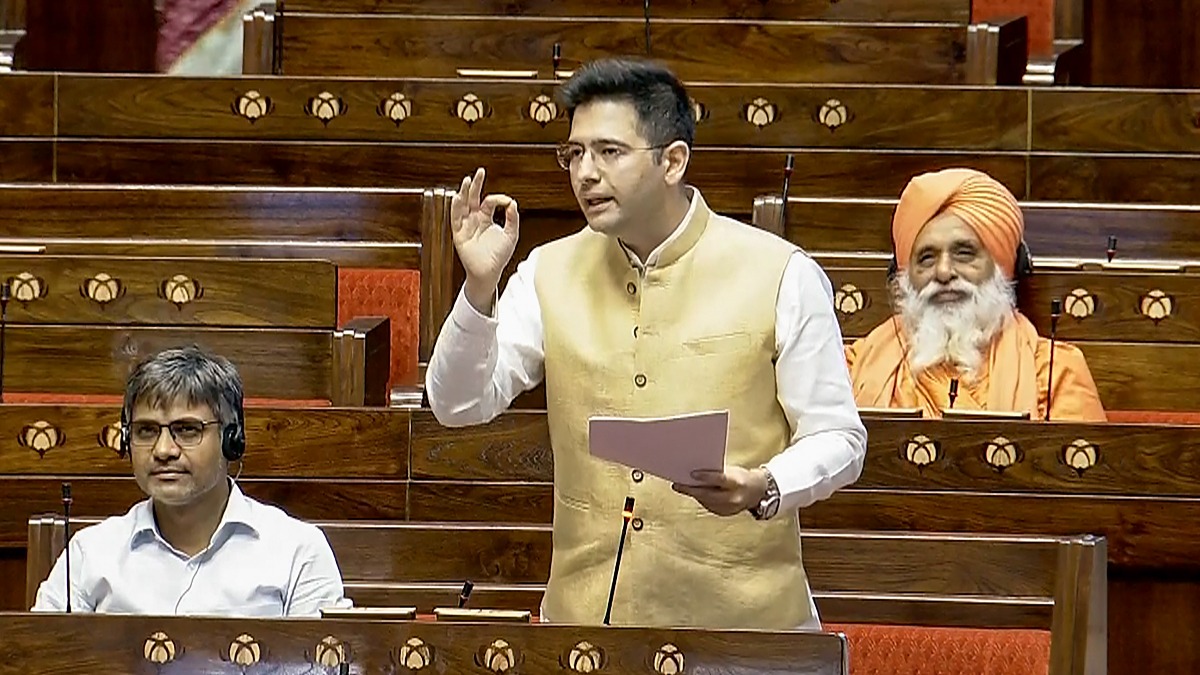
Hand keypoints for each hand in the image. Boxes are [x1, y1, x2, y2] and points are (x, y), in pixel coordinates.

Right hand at [450, 167, 519, 311]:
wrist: (489, 272)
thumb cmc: (499, 255)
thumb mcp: (511, 235)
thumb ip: (513, 219)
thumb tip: (512, 202)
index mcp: (486, 218)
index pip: (489, 202)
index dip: (498, 199)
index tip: (507, 201)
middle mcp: (474, 219)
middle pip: (472, 198)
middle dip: (475, 185)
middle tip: (479, 172)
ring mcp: (466, 226)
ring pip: (462, 205)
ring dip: (463, 193)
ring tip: (467, 180)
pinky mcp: (459, 234)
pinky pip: (455, 219)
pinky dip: (455, 208)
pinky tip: (457, 198)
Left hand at [672, 466, 767, 516]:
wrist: (757, 492)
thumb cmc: (741, 477)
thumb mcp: (732, 471)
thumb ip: (717, 473)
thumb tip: (696, 472)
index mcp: (738, 483)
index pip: (720, 479)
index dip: (705, 477)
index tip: (691, 474)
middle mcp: (734, 498)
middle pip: (708, 494)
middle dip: (691, 489)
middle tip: (676, 484)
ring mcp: (730, 509)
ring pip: (706, 501)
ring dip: (693, 494)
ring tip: (680, 486)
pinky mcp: (724, 514)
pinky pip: (708, 505)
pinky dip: (700, 499)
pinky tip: (693, 493)